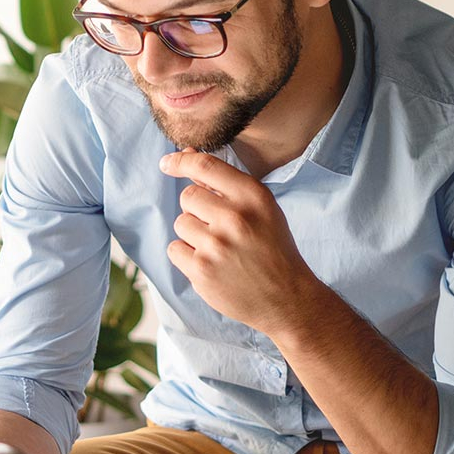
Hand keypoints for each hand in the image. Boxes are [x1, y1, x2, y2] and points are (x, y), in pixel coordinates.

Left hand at [158, 149, 330, 336]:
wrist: (287, 298)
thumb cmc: (272, 248)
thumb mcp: (261, 209)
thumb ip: (225, 184)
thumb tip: (186, 155)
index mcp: (253, 196)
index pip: (205, 166)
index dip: (181, 160)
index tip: (167, 163)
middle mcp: (235, 217)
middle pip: (188, 197)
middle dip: (198, 210)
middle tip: (220, 229)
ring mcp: (216, 245)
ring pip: (181, 224)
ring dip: (194, 235)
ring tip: (220, 249)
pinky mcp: (202, 271)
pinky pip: (175, 249)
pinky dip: (187, 257)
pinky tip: (211, 264)